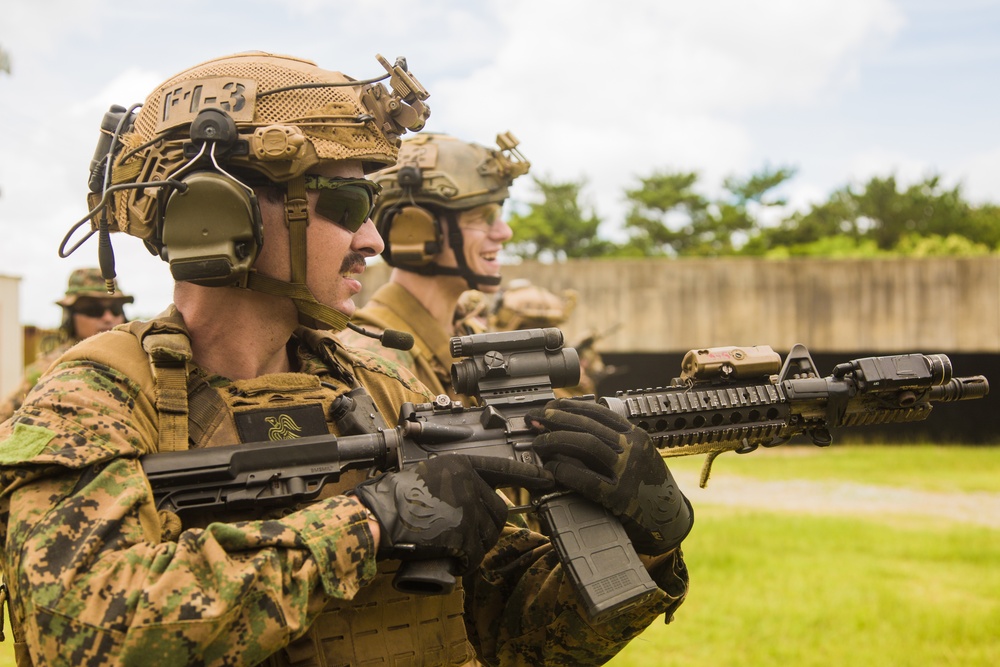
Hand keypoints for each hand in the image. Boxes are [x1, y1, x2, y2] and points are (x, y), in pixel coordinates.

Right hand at [353, 455, 550, 573]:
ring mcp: (467, 508)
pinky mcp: (462, 533)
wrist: (378, 516)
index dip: (527, 475)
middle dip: (484, 529)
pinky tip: (452, 562)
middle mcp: (469, 483)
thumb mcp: (429, 475)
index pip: (502, 469)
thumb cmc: (395, 497)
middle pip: (497, 511)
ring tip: (453, 549)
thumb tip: (471, 499)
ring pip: (489, 535)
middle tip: (462, 537)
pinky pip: (474, 555)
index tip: (548, 478)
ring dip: (475, 548)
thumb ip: (453, 482)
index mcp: (461, 465)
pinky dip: (464, 564)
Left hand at [526, 398, 692, 554]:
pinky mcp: (618, 497)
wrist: (669, 519)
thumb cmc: (649, 485)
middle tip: (535, 420)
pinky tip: (550, 469)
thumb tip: (576, 425)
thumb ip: (615, 440)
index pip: (598, 412)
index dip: (570, 408)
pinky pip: (585, 478)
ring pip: (586, 445)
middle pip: (588, 425)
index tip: (549, 407)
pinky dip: (564, 470)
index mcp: (636, 435)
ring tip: (538, 442)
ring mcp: (627, 471)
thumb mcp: (639, 454)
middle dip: (557, 420)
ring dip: (556, 440)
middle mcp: (633, 448)